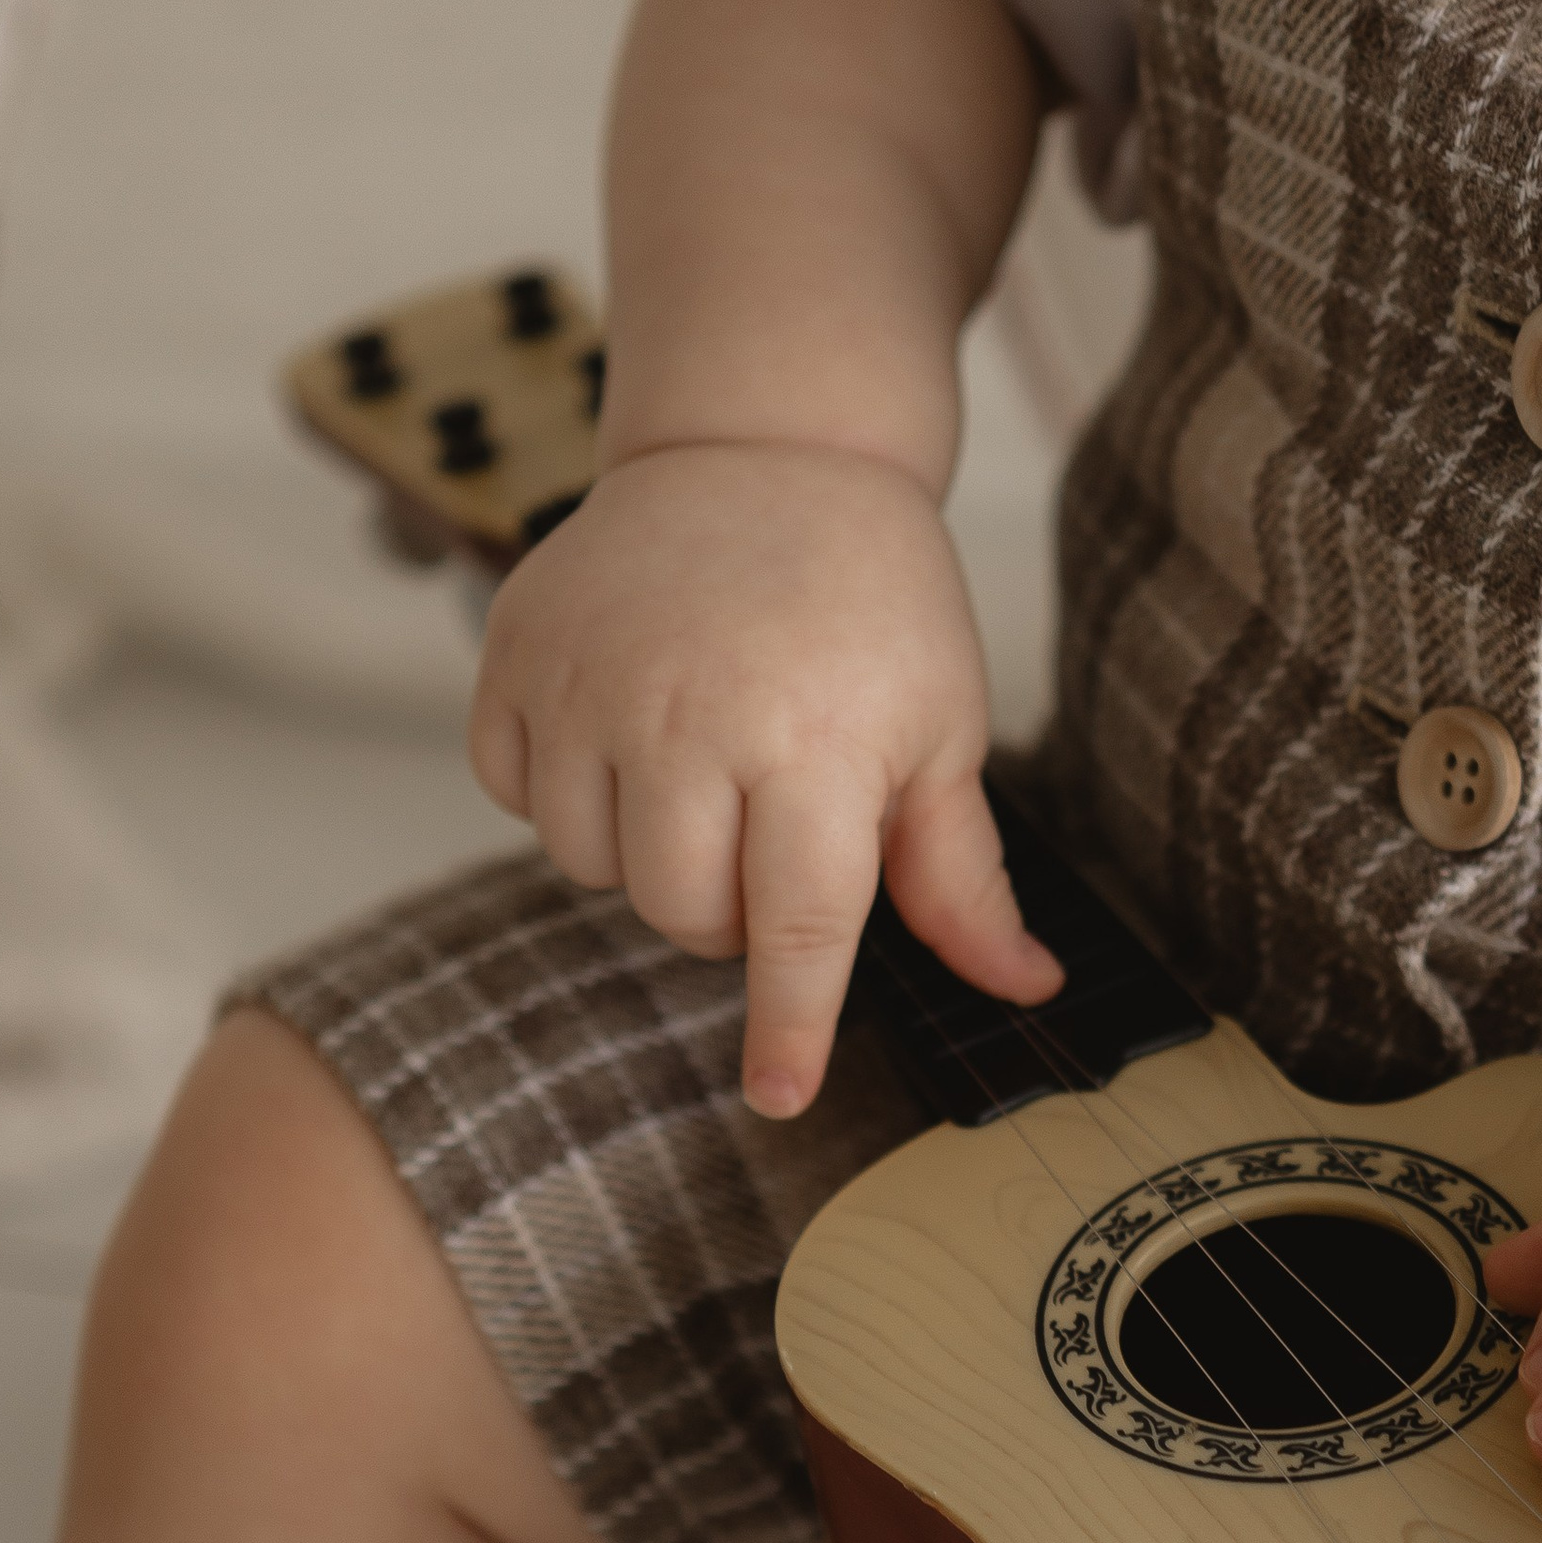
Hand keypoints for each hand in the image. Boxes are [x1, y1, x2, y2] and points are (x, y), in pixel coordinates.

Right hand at [468, 438, 1058, 1117]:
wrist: (765, 450)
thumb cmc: (869, 602)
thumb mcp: (940, 730)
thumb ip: (959, 876)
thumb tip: (1027, 987)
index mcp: (814, 742)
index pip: (797, 928)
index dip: (787, 1025)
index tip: (779, 1092)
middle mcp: (690, 714)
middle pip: (681, 916)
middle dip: (727, 913)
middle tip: (768, 831)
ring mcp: (588, 680)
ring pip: (587, 867)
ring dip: (642, 852)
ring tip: (696, 769)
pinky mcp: (514, 652)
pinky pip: (515, 792)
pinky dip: (562, 787)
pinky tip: (622, 727)